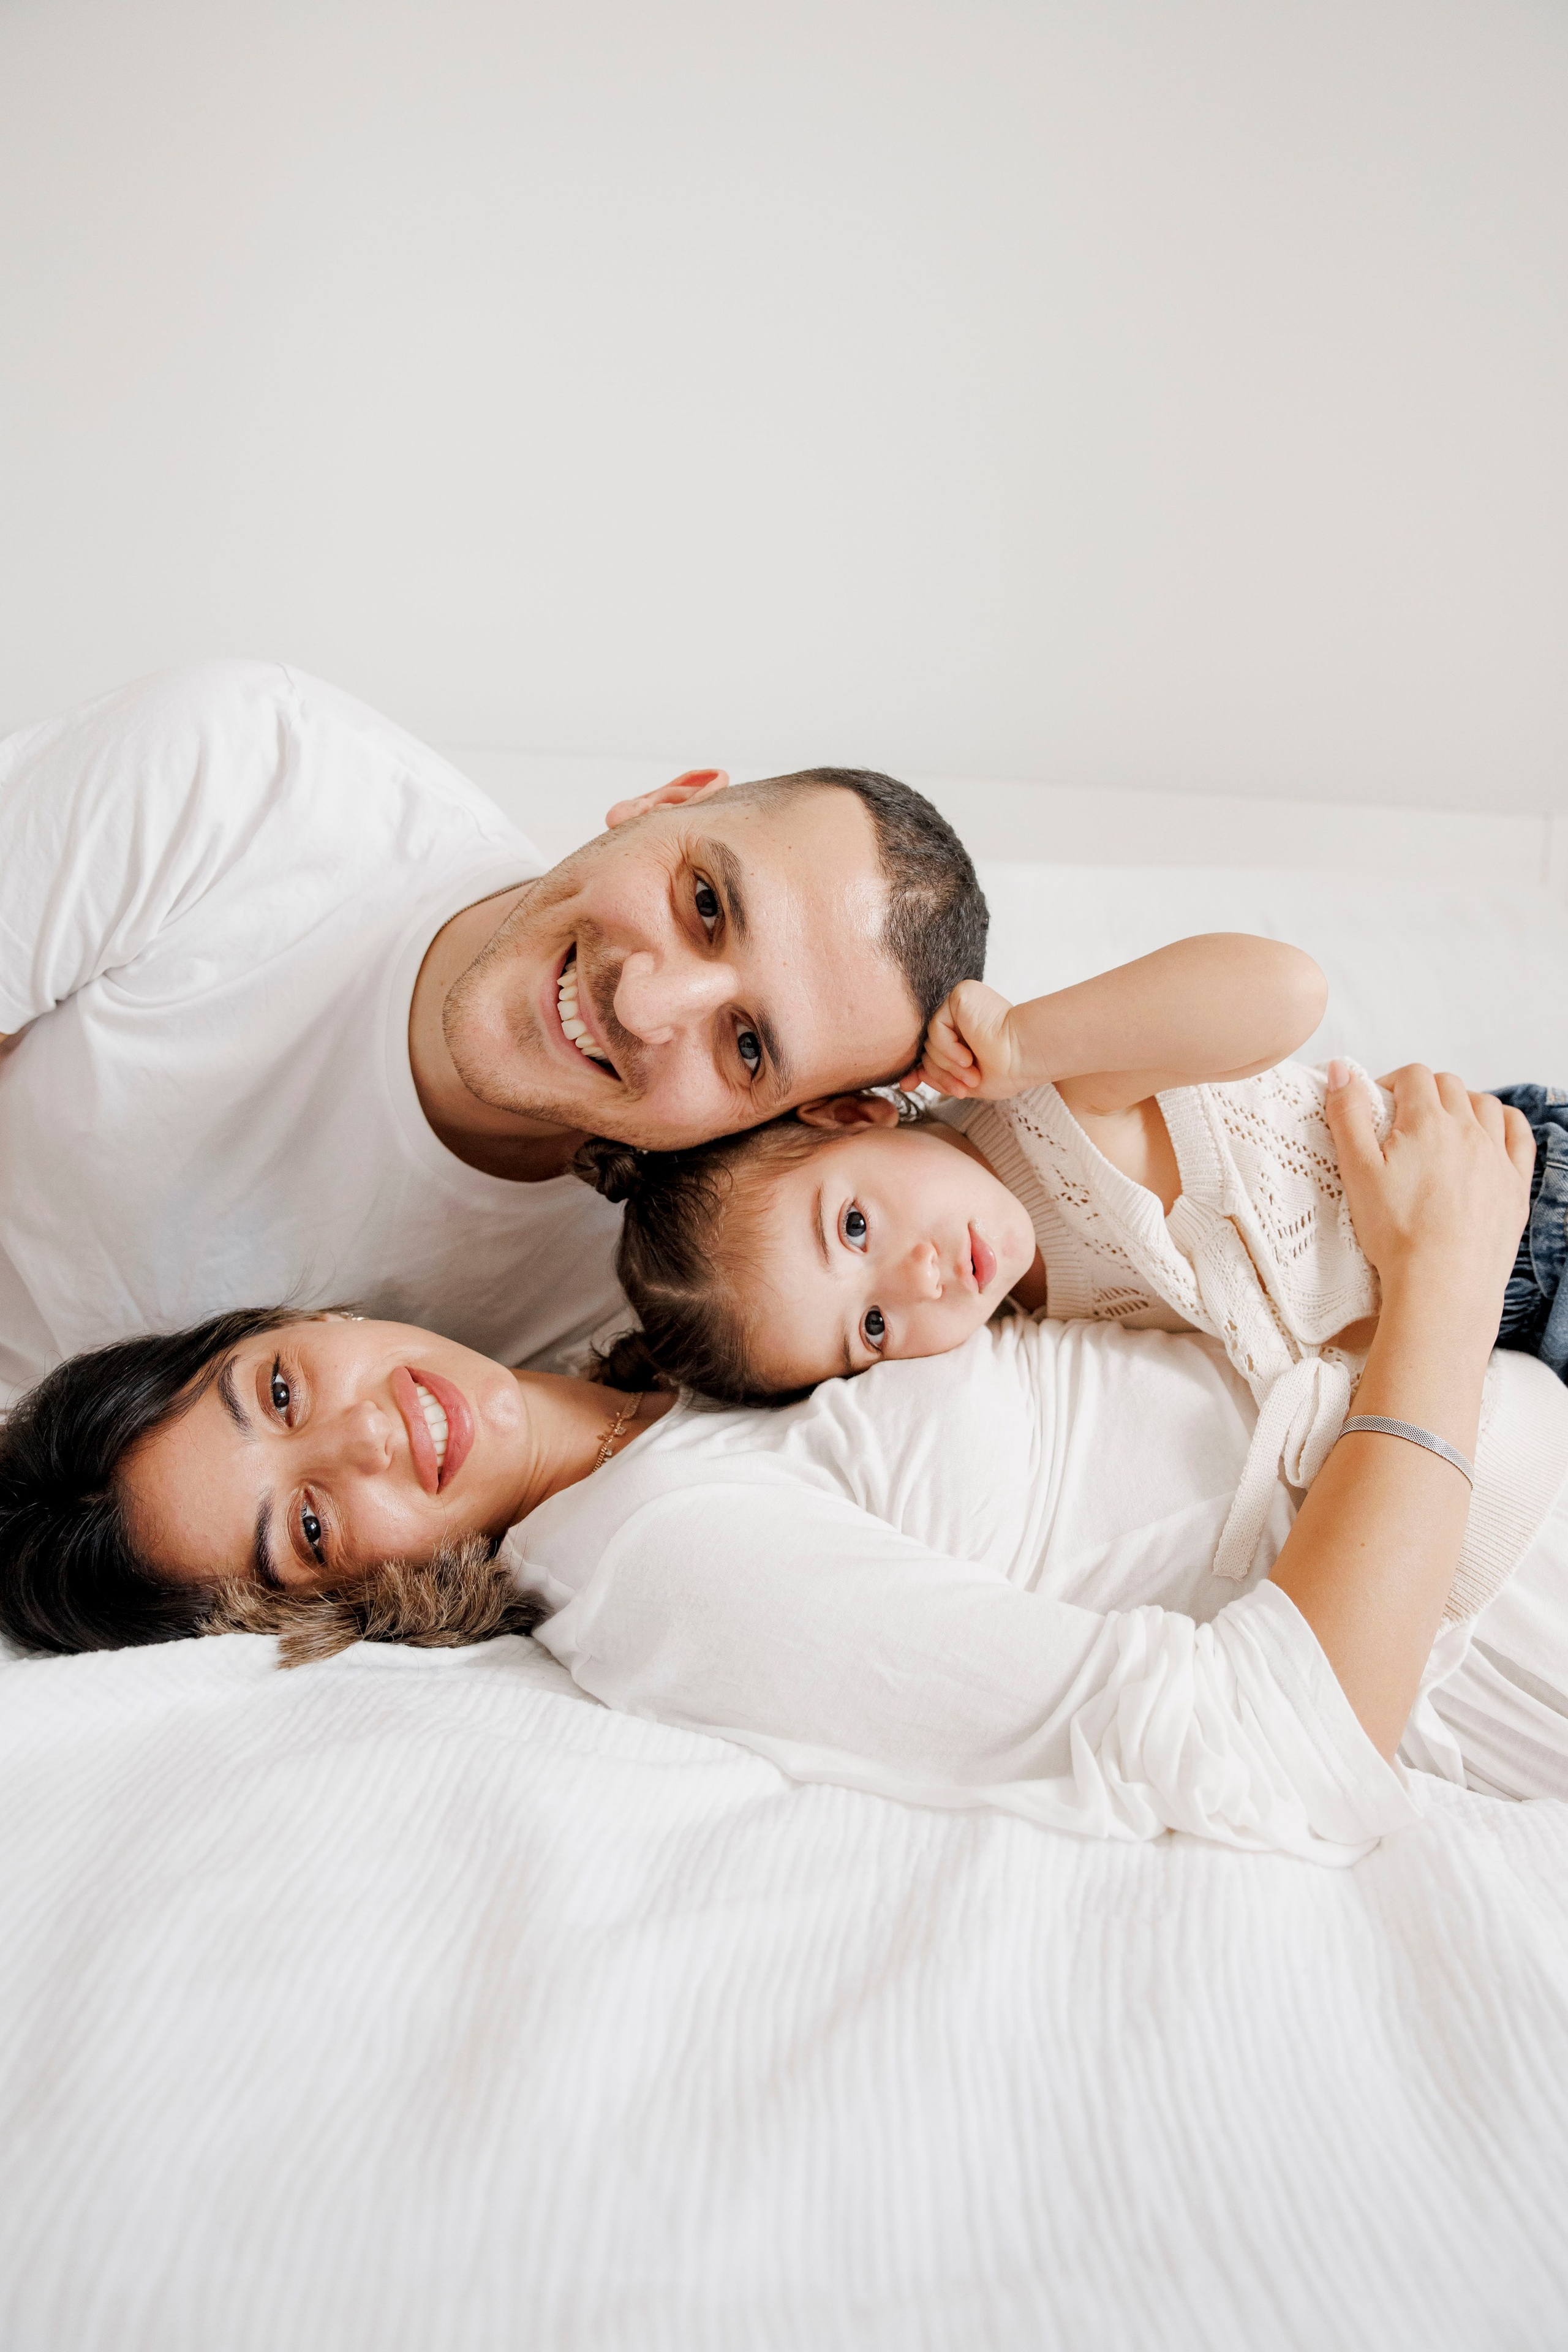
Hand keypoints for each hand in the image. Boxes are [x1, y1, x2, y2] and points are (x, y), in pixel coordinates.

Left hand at [913, 981, 1025, 1096]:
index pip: (931, 1050)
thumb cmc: (1008, 1071)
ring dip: (948, 1066)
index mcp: (964, 1035)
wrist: (1025, 1056)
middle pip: (928, 1050)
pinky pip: (936, 1028)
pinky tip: (967, 1057)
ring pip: (930, 1043)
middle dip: (940, 1074)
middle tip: (963, 1088)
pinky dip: (948, 1048)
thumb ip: (938, 1077)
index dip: (919, 1069)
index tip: (909, 1086)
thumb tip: (907, 1081)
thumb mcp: (966, 1081)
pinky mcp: (960, 996)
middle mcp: (960, 1018)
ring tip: (972, 1074)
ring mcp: (959, 1006)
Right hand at [1324, 1061, 1533, 1321]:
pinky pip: (1520, 1137)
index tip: (1378, 1103)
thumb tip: (1340, 1069)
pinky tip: (1492, 1132)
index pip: (1413, 1076)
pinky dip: (1505, 1124)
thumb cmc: (1397, 1233)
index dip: (1392, 1082)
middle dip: (1425, 1091)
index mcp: (1428, 1122)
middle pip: (1449, 1086)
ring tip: (1444, 1125)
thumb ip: (1347, 1114)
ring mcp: (1497, 1157)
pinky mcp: (1514, 1185)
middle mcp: (1468, 1131)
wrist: (1443, 1282)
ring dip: (1464, 1103)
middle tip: (1403, 1118)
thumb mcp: (1356, 1170)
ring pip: (1486, 1106)